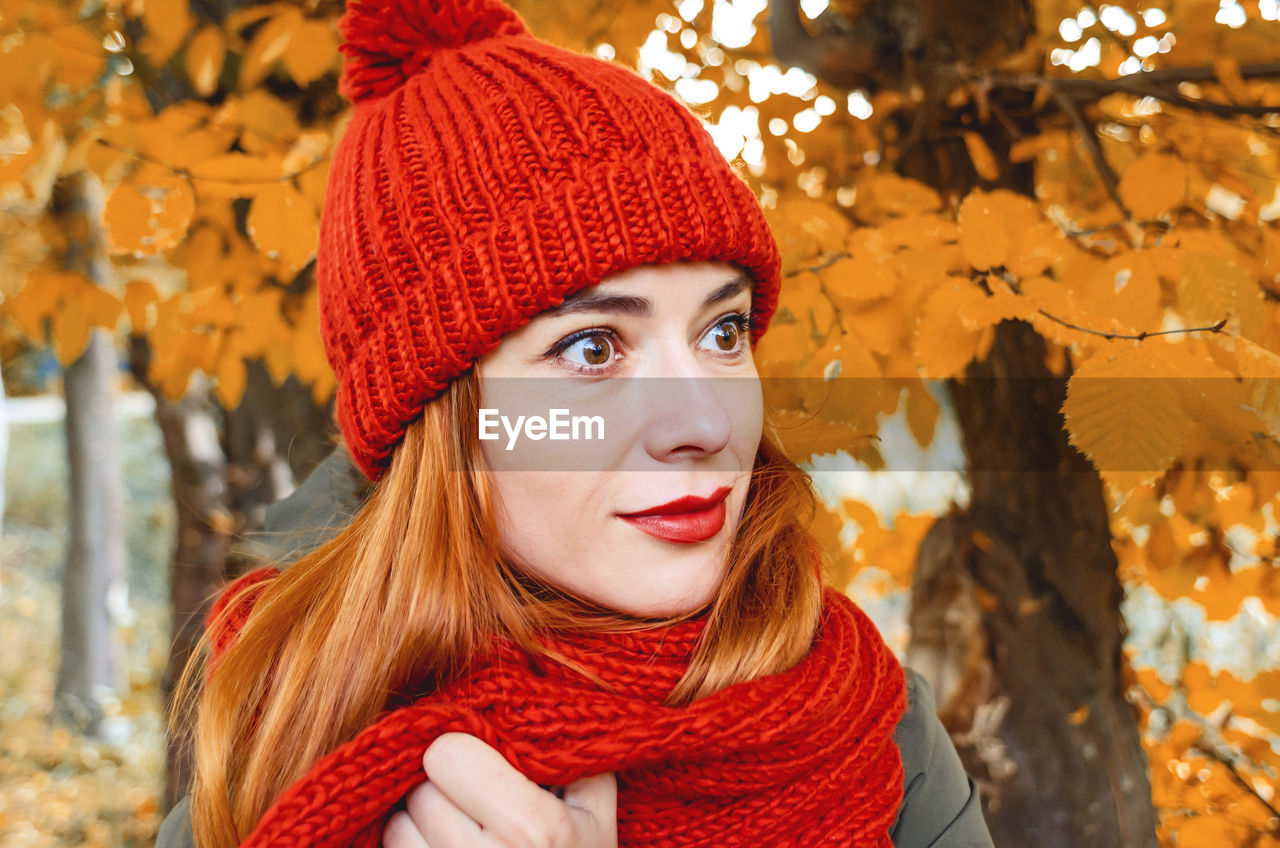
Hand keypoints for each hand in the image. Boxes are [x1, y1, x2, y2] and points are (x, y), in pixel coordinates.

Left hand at [383, 732, 618, 847]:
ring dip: (422, 823)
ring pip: (399, 824)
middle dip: (445, 790)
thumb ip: (571, 753)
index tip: (485, 765)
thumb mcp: (596, 812)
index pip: (447, 754)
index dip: (465, 752)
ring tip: (459, 831)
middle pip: (422, 790)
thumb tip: (529, 695)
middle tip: (475, 804)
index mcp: (537, 830)